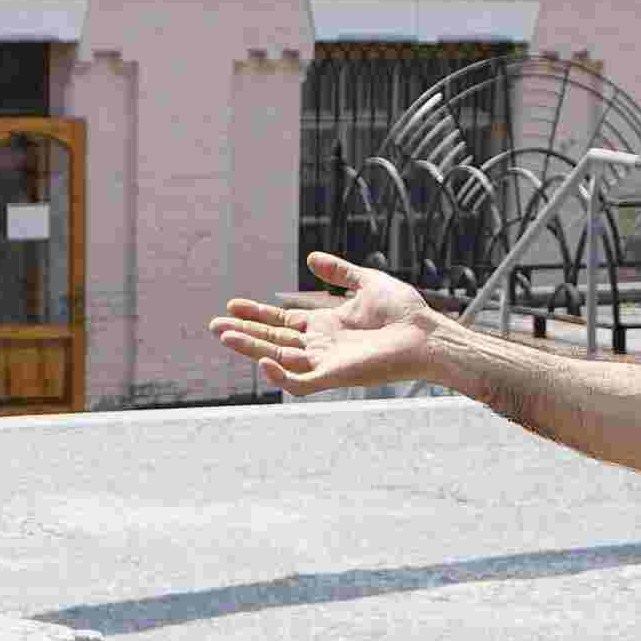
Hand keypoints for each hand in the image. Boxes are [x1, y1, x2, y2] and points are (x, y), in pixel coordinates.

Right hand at [214, 253, 441, 395]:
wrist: (426, 334)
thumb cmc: (404, 311)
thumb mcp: (367, 282)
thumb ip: (340, 273)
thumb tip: (311, 258)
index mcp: (326, 325)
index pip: (282, 321)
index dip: (257, 314)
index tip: (232, 305)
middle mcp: (320, 345)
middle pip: (273, 339)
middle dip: (244, 333)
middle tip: (214, 325)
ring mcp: (325, 362)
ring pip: (278, 358)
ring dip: (250, 349)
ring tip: (224, 336)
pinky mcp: (334, 376)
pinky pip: (299, 382)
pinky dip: (280, 376)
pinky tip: (262, 362)